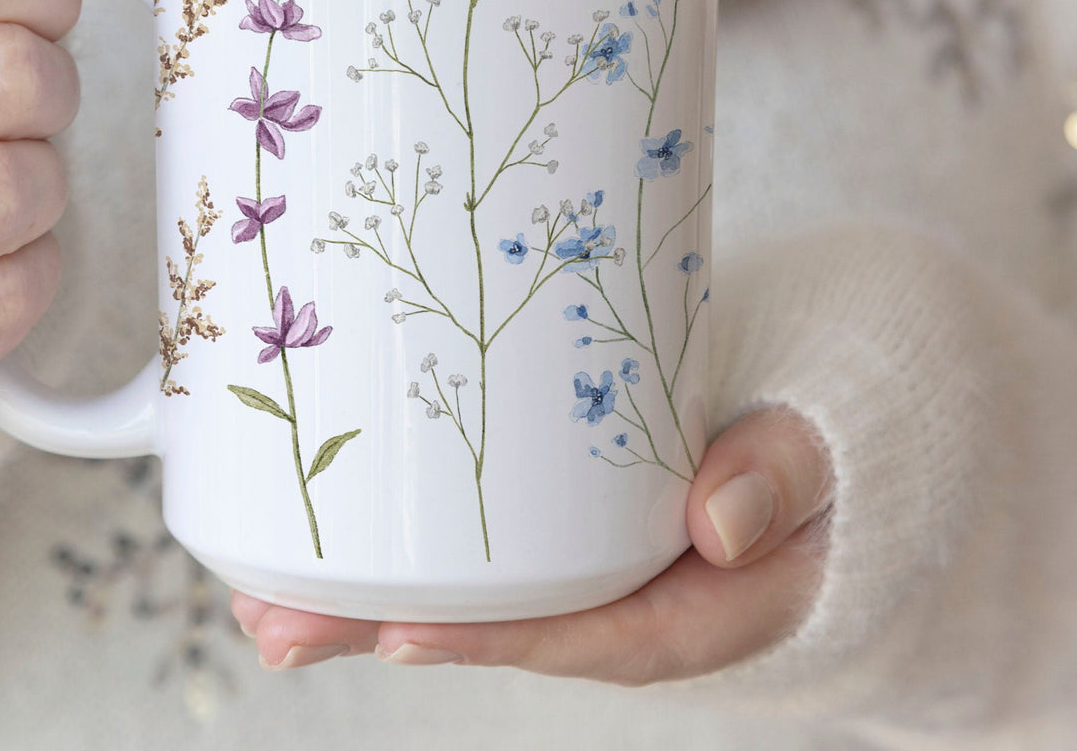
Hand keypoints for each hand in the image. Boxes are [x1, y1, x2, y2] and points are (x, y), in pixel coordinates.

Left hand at [232, 405, 834, 680]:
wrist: (812, 438)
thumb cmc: (813, 452)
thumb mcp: (822, 459)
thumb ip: (785, 475)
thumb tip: (722, 522)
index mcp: (685, 606)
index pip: (580, 633)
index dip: (488, 638)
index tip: (397, 633)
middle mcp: (615, 598)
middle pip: (492, 625)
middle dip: (376, 627)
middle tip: (273, 624)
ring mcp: (575, 562)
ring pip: (462, 589)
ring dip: (357, 593)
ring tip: (254, 590)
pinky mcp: (550, 524)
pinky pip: (470, 545)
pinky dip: (393, 546)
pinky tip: (313, 533)